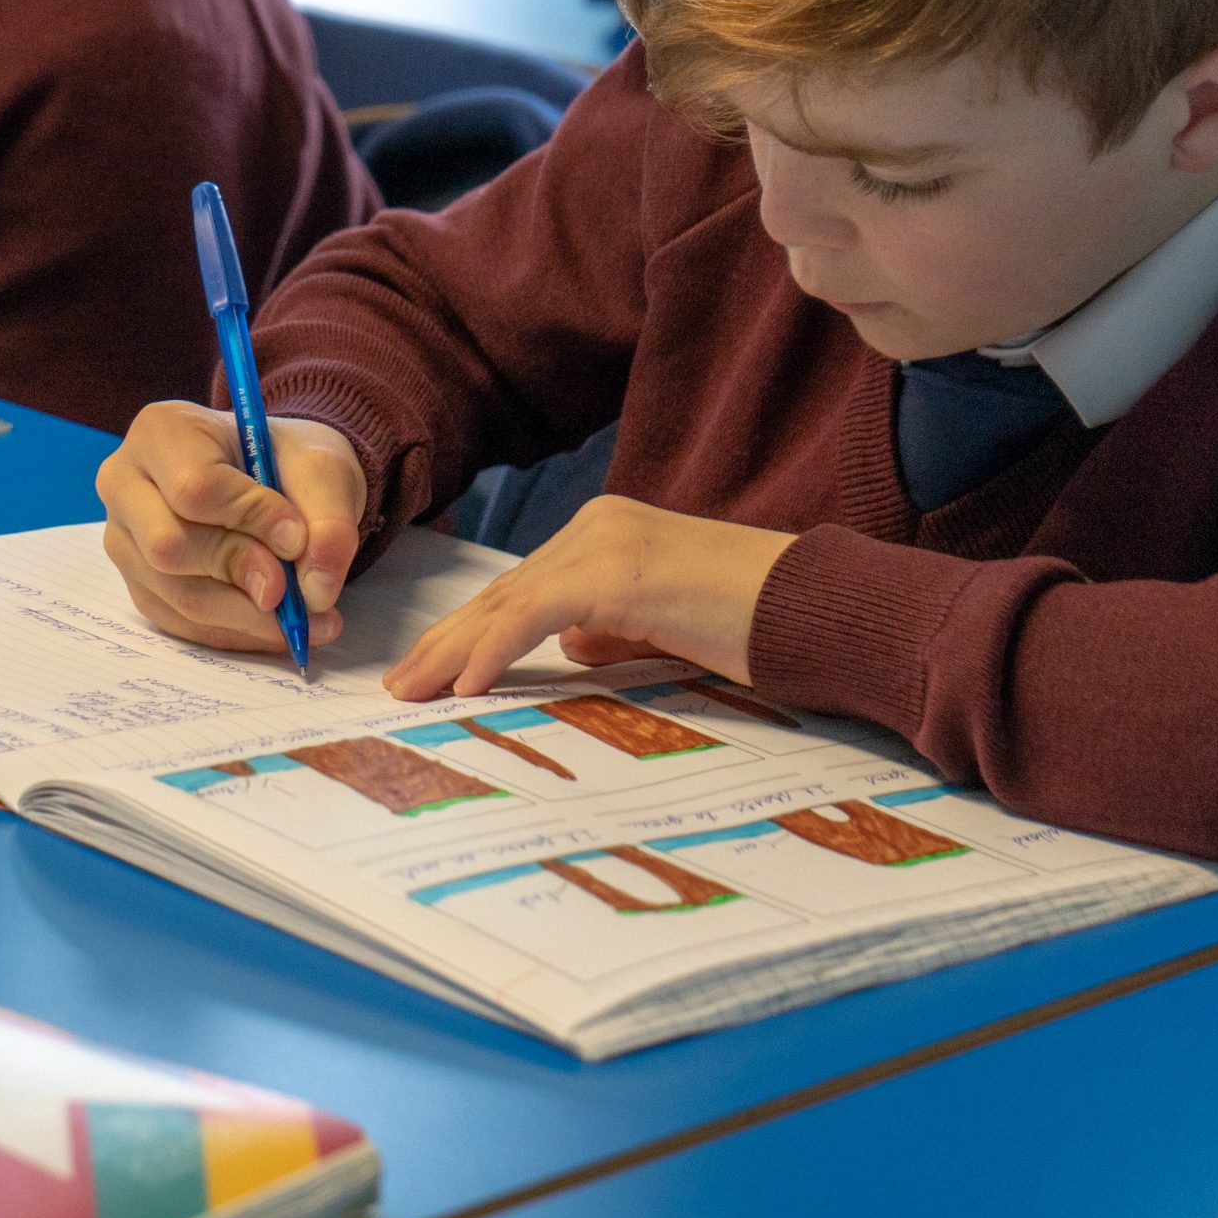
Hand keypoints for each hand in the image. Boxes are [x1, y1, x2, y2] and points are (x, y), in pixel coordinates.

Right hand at [96, 399, 366, 652]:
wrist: (273, 479)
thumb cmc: (286, 462)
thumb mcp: (323, 471)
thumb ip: (328, 523)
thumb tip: (316, 590)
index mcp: (162, 431)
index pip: (192, 488)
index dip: (250, 520)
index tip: (298, 538)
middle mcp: (126, 485)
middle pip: (169, 547)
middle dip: (242, 572)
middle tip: (298, 590)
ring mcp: (127, 541)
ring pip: (179, 595)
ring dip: (249, 616)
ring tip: (309, 617)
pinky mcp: (140, 586)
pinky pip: (184, 625)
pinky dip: (239, 632)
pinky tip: (278, 624)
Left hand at [384, 495, 798, 699]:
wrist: (817, 608)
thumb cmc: (754, 625)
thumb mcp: (664, 626)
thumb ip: (612, 629)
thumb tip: (571, 646)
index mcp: (605, 536)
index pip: (520, 589)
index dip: (469, 631)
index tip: (431, 672)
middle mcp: (598, 527)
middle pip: (503, 592)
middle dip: (446, 641)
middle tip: (400, 686)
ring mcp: (608, 542)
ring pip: (509, 600)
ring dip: (454, 648)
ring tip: (414, 691)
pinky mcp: (621, 571)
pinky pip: (539, 612)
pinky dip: (496, 647)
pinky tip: (466, 683)